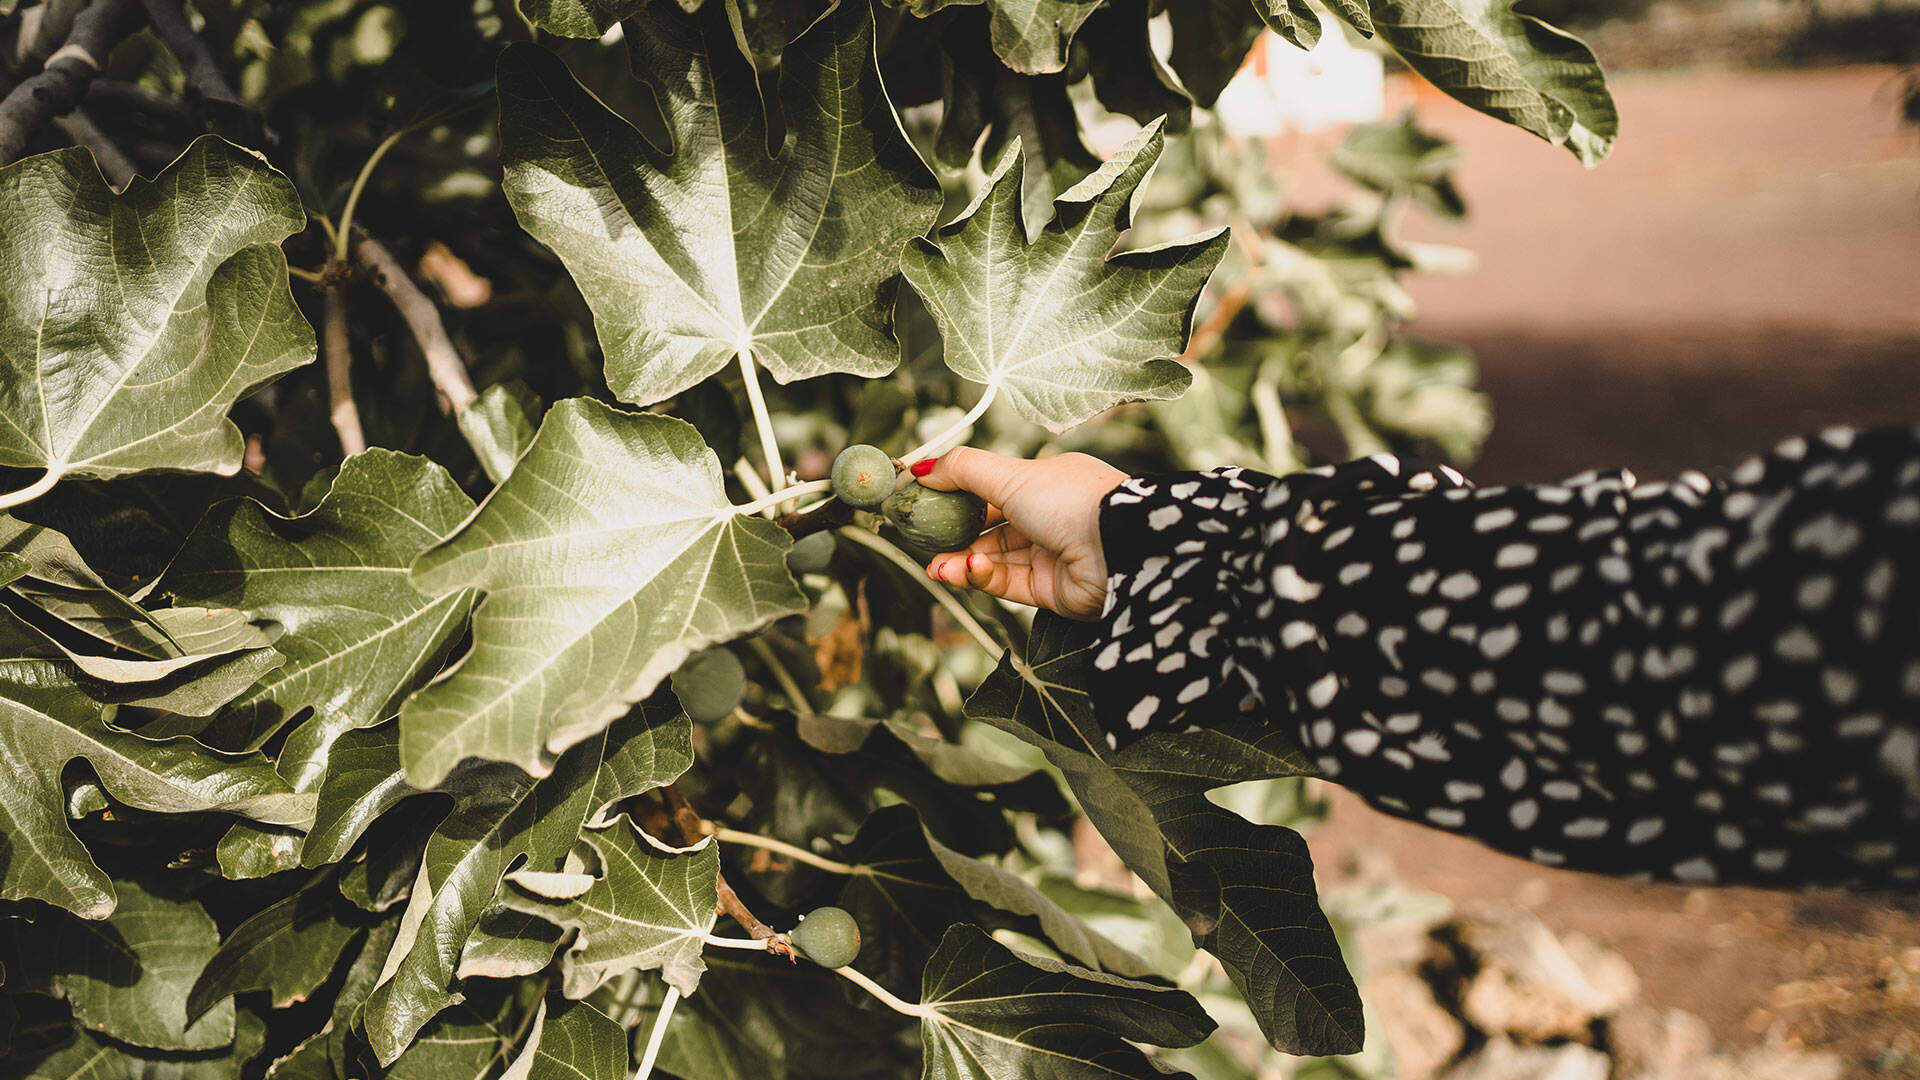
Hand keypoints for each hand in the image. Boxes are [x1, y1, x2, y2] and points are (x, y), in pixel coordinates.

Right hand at [915, 448, 1126, 620]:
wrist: (1116, 549)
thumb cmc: (1070, 500)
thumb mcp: (1009, 474)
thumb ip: (962, 470)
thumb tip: (922, 466)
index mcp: (1046, 483)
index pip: (994, 490)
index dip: (959, 496)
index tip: (925, 502)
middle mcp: (1049, 518)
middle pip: (990, 529)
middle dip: (954, 537)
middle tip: (923, 543)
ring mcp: (1050, 555)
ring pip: (994, 559)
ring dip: (962, 562)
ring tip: (936, 567)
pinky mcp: (1050, 590)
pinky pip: (1007, 583)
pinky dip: (982, 576)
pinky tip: (963, 571)